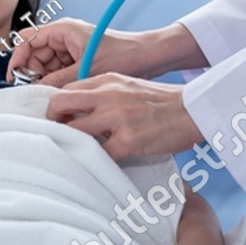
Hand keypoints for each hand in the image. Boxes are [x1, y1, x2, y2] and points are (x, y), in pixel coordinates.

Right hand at [6, 18, 150, 87]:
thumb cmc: (122, 54)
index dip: (18, 58)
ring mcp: (70, 47)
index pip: (28, 39)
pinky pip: (58, 69)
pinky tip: (60, 92)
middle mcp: (63, 36)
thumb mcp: (86, 69)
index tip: (15, 77)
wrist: (147, 57)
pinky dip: (56, 80)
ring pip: (45, 64)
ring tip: (50, 93)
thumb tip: (38, 90)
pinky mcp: (77, 58)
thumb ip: (58, 80)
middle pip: (34, 53)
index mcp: (63, 30)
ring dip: (45, 78)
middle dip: (32, 72)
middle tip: (35, 91)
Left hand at [46, 74, 203, 157]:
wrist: (193, 109)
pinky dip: (95, 160)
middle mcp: (107, 95)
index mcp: (106, 80)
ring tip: (75, 151)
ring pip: (74, 130)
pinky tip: (98, 163)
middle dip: (52, 121)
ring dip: (70, 142)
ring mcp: (117, 118)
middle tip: (57, 135)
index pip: (65, 89)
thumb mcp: (127, 85)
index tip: (57, 120)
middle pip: (59, 103)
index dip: (56, 106)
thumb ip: (102, 93)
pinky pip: (99, 153)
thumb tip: (77, 110)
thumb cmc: (161, 101)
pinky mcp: (128, 140)